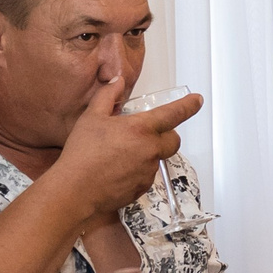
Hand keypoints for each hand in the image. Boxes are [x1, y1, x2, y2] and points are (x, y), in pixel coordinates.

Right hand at [55, 67, 197, 221]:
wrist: (76, 190)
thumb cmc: (82, 154)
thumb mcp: (92, 117)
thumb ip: (108, 96)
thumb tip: (117, 82)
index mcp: (141, 129)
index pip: (174, 113)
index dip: (188, 105)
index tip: (196, 100)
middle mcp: (150, 150)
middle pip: (174, 140)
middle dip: (167, 134)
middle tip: (147, 131)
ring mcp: (148, 171)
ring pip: (158, 157)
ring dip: (149, 152)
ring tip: (121, 152)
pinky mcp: (143, 187)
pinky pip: (148, 175)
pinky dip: (139, 169)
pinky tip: (118, 168)